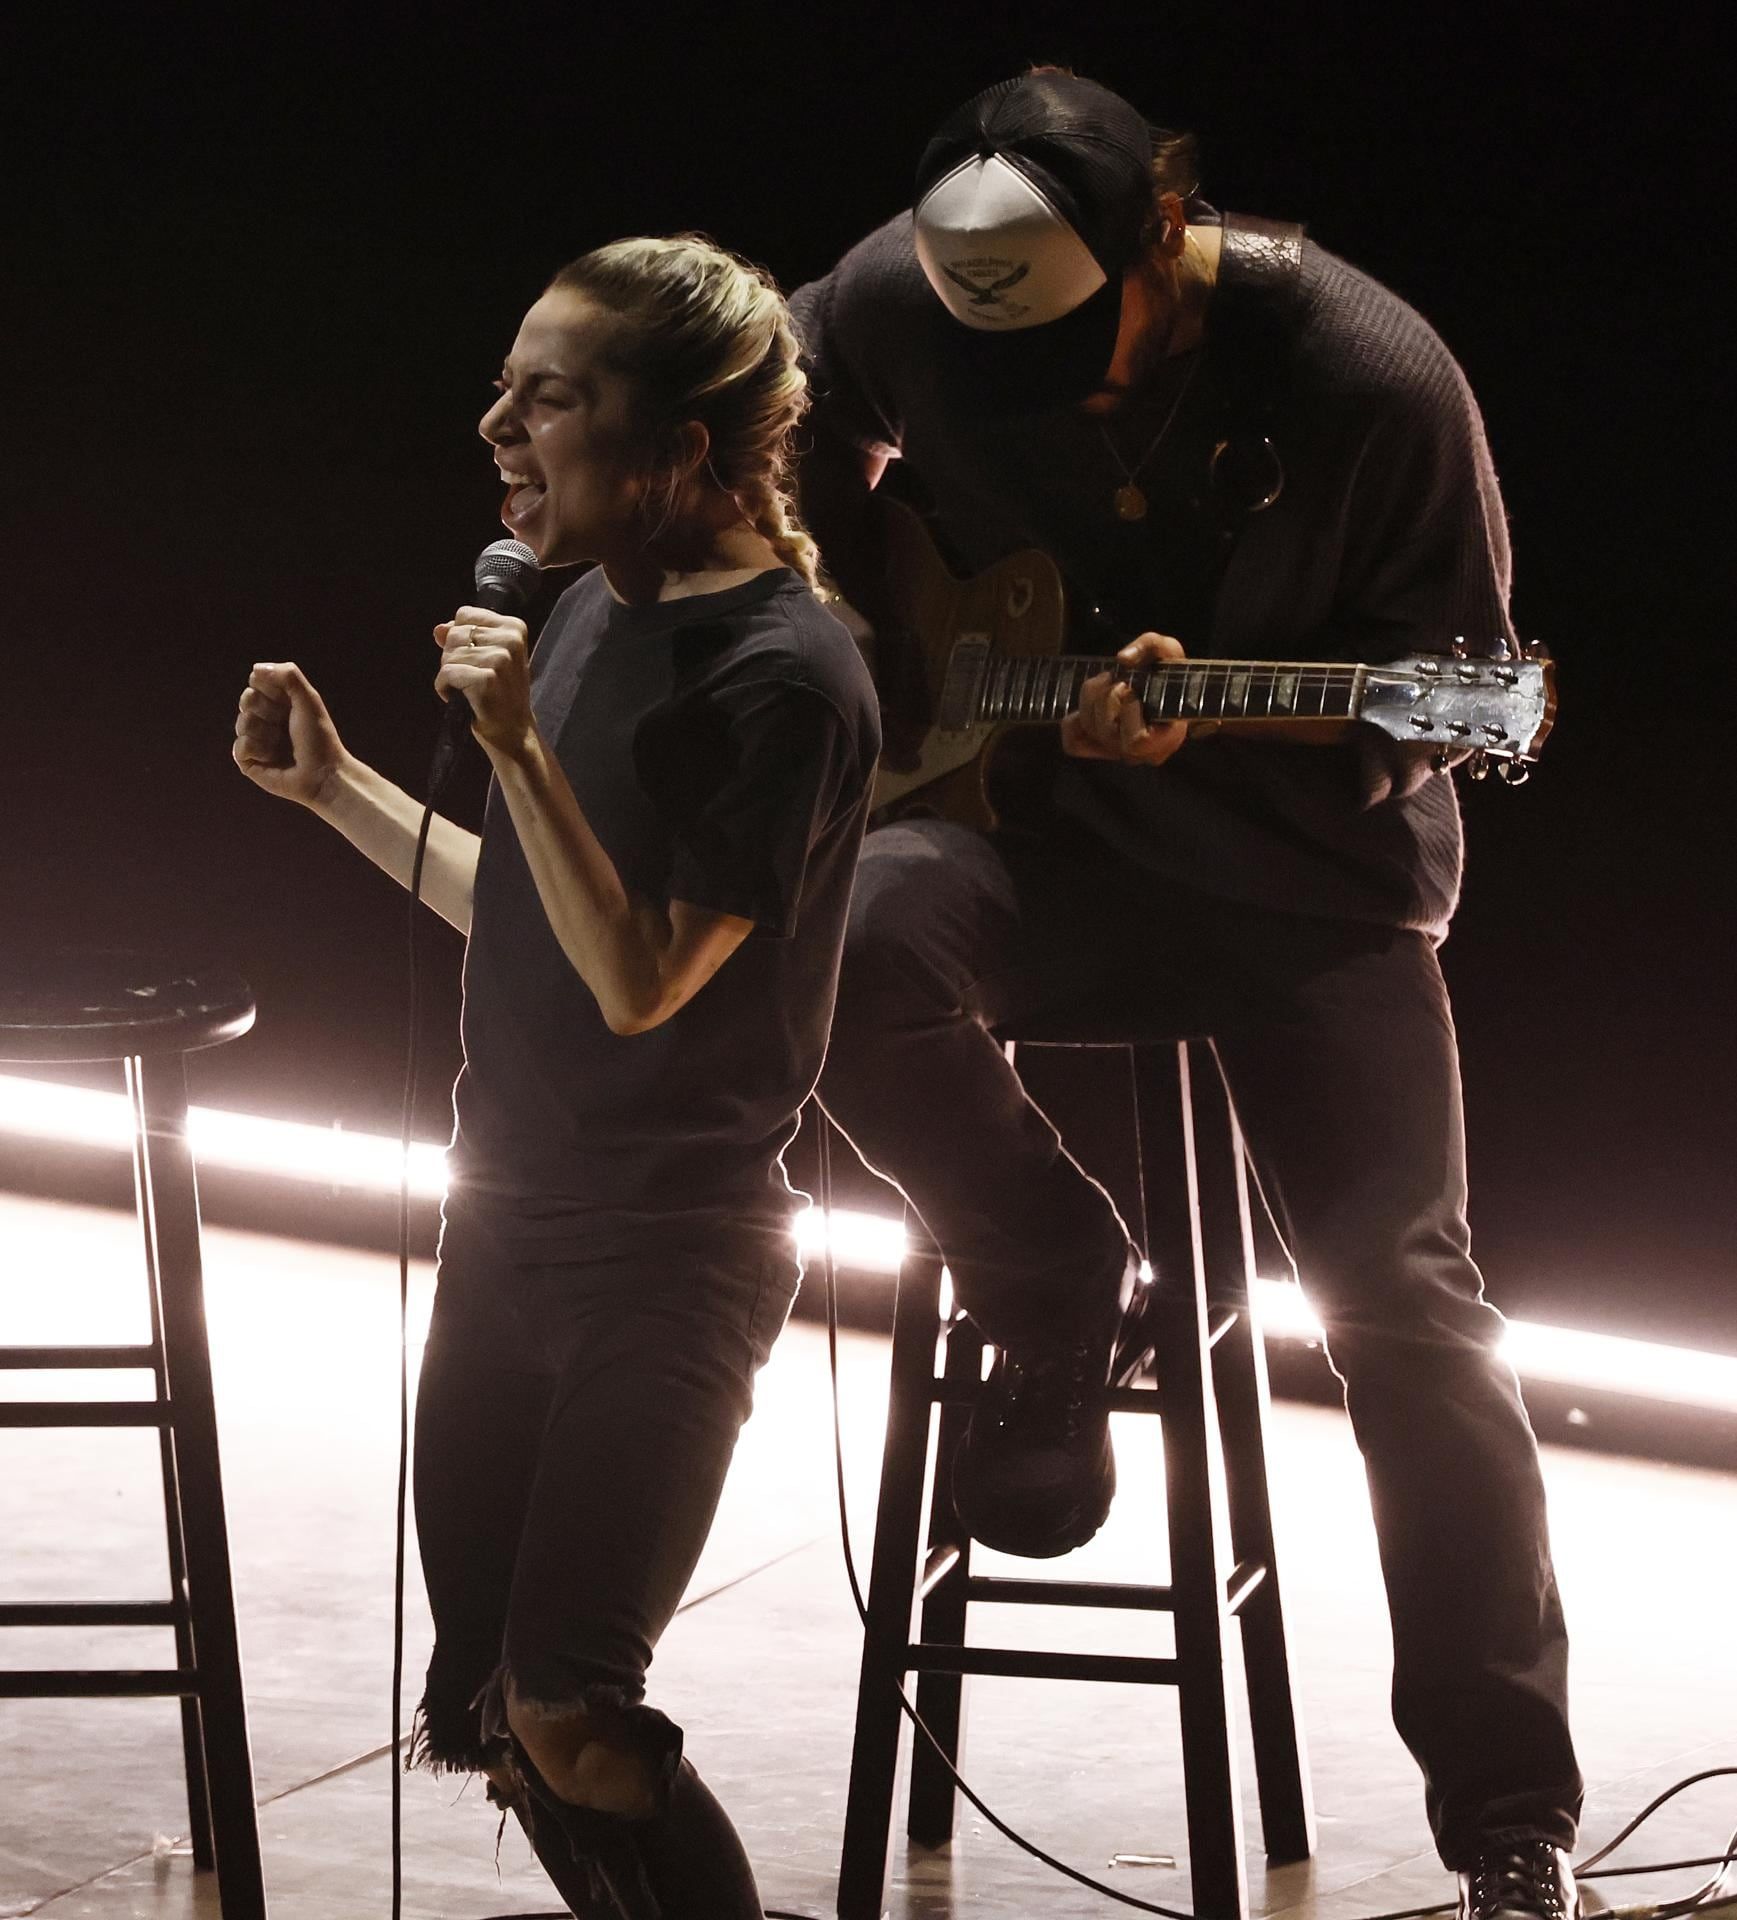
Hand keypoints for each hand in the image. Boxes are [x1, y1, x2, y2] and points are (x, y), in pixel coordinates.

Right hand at [234, 663, 348, 808]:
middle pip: (246, 699)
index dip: (271, 689)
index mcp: (278, 701)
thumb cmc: (318, 738)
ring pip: (242, 722)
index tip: (289, 702)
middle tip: (286, 725)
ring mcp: (256, 738)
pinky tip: (273, 759)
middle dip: (268, 711)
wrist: (323, 774)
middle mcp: (265, 717)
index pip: (256, 680)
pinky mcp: (249, 760)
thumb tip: (255, 669)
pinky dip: (258, 751)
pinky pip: (239, 747)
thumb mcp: (308, 699)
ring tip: (282, 746)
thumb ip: (288, 676)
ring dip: (265, 734)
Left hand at [434, 606, 534, 760]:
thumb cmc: (500, 694)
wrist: (513, 731)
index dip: (460, 639)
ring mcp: (500, 659)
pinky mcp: (487, 679)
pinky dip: (444, 688)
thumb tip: (439, 629)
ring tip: (469, 690)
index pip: (465, 615)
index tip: (475, 660)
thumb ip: (463, 638)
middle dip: (453, 658)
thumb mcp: (488, 658)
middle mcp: (511, 640)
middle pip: (454, 635)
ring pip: (448, 655)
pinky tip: (460, 698)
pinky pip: (446, 673)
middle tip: (472, 679)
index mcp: (514, 628)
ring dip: (450, 675)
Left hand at [1061, 631, 1189, 765]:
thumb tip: (1122, 659)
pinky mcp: (1098, 749)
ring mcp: (1119, 753)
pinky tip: (1090, 703)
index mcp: (1166, 739)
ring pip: (1090, 731)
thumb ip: (1151, 646)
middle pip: (1107, 732)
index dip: (1129, 708)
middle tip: (1119, 680)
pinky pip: (1073, 744)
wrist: (1166, 690)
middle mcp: (1141, 754)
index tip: (1133, 687)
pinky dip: (1074, 721)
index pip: (1137, 740)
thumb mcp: (1169, 651)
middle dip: (1108, 695)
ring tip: (1108, 683)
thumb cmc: (1169, 675)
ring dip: (1092, 698)